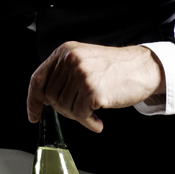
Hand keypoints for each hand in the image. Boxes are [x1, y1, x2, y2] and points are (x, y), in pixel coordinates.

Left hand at [26, 41, 165, 132]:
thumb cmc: (114, 67)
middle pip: (51, 97)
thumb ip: (64, 73)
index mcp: (66, 51)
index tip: (34, 115)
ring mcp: (81, 74)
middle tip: (81, 108)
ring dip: (78, 115)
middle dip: (64, 109)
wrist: (141, 67)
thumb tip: (43, 98)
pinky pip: (80, 116)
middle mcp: (72, 60)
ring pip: (64, 108)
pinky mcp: (92, 90)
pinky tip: (98, 121)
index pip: (39, 78)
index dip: (33, 100)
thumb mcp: (85, 60)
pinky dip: (89, 122)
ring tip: (92, 110)